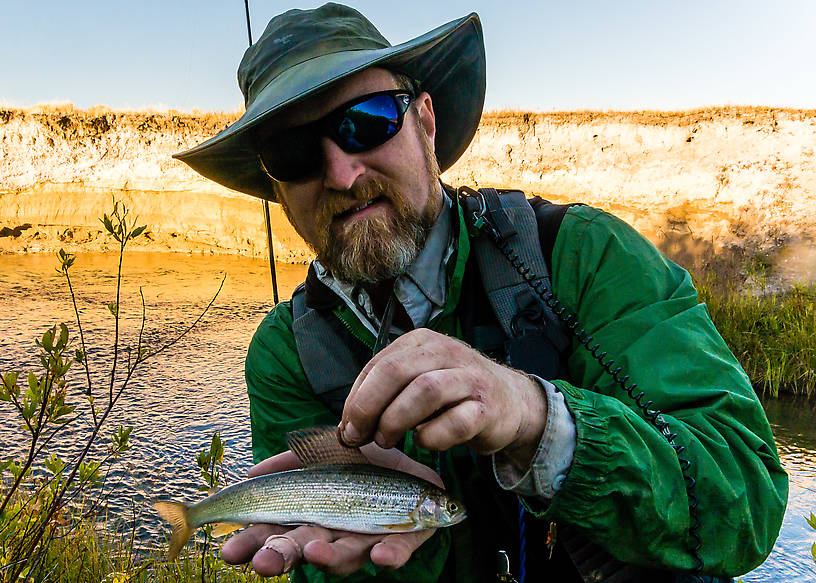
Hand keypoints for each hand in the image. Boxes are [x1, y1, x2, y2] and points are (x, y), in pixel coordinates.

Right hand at [221, 445, 439, 576]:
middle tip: (260, 563)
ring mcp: (366, 539)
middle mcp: (335, 534)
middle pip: (302, 551)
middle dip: (280, 558)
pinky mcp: (403, 539)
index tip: (229, 551)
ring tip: (316, 551)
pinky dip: (389, 556)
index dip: (253, 544)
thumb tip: (251, 473)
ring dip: (329, 557)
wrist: (412, 463)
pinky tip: (380, 555)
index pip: (276, 535)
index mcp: (311, 517)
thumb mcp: (321, 451)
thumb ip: (289, 460)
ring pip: (345, 557)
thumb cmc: (361, 463)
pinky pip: (396, 552)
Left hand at [339, 328, 547, 468]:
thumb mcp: (417, 380)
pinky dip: (432, 437)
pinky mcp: (487, 408)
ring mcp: (470, 378)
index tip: (348, 428)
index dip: (356, 399)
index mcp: (422, 342)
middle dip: (369, 407)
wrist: (512, 402)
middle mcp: (446, 352)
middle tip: (360, 436)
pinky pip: (456, 422)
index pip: (378, 364)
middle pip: (396, 371)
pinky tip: (424, 441)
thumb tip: (347, 426)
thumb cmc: (453, 394)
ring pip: (425, 390)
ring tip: (387, 440)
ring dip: (396, 420)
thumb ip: (384, 394)